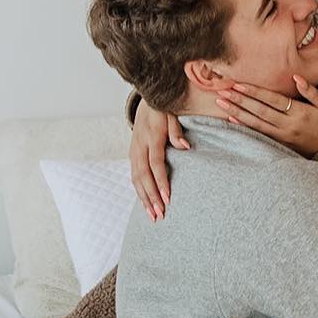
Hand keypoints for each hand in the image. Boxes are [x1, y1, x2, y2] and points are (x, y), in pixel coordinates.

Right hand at [129, 99, 188, 220]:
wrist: (146, 101)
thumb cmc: (163, 110)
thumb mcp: (172, 115)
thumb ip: (176, 131)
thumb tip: (186, 147)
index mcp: (151, 138)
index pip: (155, 164)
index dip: (161, 181)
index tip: (168, 198)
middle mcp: (139, 147)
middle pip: (144, 176)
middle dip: (151, 197)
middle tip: (160, 215)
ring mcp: (133, 152)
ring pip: (136, 180)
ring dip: (144, 199)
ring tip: (153, 216)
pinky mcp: (132, 156)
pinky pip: (134, 178)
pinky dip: (140, 193)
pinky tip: (146, 205)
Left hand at [216, 75, 317, 155]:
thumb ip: (311, 91)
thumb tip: (296, 77)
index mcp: (299, 113)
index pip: (273, 99)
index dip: (255, 92)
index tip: (238, 84)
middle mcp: (288, 124)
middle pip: (260, 110)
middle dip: (240, 100)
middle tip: (222, 91)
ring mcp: (281, 136)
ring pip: (255, 123)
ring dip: (237, 112)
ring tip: (221, 103)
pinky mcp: (278, 144)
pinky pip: (258, 134)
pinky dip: (244, 126)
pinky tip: (231, 119)